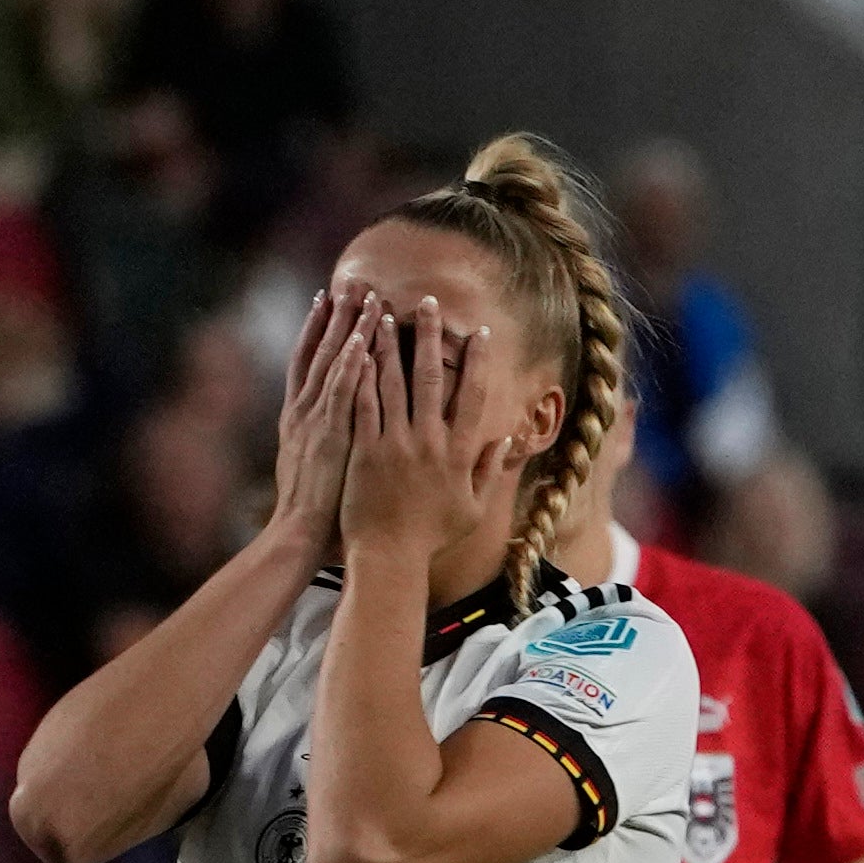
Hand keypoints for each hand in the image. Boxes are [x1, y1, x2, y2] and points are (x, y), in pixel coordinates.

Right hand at [258, 293, 384, 559]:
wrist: (298, 534)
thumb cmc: (315, 509)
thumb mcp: (314, 466)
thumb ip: (326, 439)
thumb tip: (338, 425)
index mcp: (298, 417)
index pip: (308, 362)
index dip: (317, 329)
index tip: (327, 299)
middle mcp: (302, 410)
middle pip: (319, 351)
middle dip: (335, 315)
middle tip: (350, 282)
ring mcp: (314, 420)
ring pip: (331, 363)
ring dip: (347, 328)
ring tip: (363, 295)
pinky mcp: (329, 434)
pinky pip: (342, 391)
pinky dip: (350, 364)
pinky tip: (362, 339)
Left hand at [349, 299, 518, 568]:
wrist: (389, 559)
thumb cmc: (431, 538)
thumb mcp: (473, 509)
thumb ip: (490, 472)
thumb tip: (505, 439)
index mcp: (459, 454)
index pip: (472, 396)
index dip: (477, 362)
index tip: (480, 332)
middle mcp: (430, 443)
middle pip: (430, 378)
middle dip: (430, 337)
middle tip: (427, 303)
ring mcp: (395, 445)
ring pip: (393, 384)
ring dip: (390, 345)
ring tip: (386, 314)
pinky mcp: (365, 451)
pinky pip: (363, 405)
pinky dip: (361, 376)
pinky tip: (358, 349)